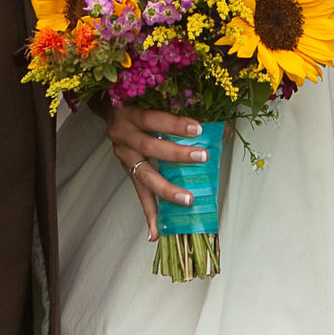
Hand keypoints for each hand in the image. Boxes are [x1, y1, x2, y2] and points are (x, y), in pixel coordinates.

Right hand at [105, 105, 208, 240]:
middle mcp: (124, 135)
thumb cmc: (138, 103)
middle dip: (177, 155)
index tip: (198, 129)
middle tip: (202, 157)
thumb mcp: (154, 101)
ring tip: (187, 200)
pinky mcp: (126, 172)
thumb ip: (183, 111)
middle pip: (150, 147)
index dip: (175, 124)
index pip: (154, 119)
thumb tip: (224, 128)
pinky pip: (139, 194)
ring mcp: (123, 156)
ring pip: (144, 176)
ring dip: (167, 190)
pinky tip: (155, 234)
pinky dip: (148, 214)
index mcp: (131, 114)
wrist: (110, 110)